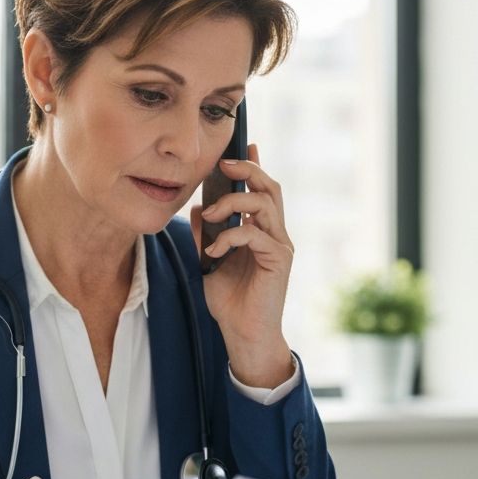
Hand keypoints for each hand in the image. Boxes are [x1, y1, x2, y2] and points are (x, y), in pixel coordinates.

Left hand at [190, 144, 294, 387]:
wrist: (243, 335)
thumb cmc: (229, 301)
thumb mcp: (209, 262)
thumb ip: (206, 235)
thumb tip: (198, 207)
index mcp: (261, 231)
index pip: (262, 190)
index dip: (254, 165)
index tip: (244, 144)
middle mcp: (275, 234)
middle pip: (270, 187)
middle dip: (248, 170)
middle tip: (224, 165)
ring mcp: (279, 246)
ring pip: (264, 204)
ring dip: (232, 202)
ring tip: (211, 215)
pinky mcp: (278, 260)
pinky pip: (254, 234)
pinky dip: (229, 237)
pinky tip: (213, 252)